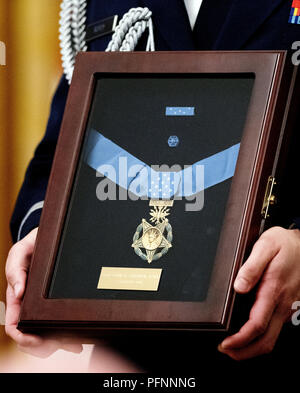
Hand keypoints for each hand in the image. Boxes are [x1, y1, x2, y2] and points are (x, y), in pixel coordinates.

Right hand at [5, 228, 82, 357]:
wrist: (46, 239)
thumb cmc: (31, 245)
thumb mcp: (20, 252)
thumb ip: (15, 269)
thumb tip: (18, 292)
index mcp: (16, 297)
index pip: (14, 325)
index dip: (23, 337)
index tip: (37, 339)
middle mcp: (28, 305)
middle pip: (31, 336)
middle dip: (44, 345)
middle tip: (62, 343)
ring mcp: (42, 307)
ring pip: (46, 335)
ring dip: (58, 343)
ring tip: (74, 344)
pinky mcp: (55, 304)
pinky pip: (58, 325)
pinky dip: (67, 335)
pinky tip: (78, 339)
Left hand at [218, 226, 299, 359]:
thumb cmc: (286, 244)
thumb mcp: (266, 246)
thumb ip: (251, 267)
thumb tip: (239, 286)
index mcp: (274, 290)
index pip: (256, 325)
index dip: (240, 340)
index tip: (225, 344)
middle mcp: (282, 304)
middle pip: (266, 341)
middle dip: (245, 352)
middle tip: (226, 351)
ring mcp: (288, 308)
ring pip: (272, 338)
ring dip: (252, 347)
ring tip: (234, 346)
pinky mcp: (289, 307)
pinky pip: (276, 329)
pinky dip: (262, 338)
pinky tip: (249, 333)